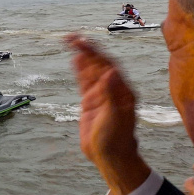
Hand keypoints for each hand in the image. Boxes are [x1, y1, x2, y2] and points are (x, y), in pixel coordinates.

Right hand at [66, 34, 149, 194]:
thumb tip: (111, 71)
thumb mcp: (115, 116)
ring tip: (71, 42)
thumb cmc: (117, 139)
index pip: (108, 64)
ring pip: (90, 70)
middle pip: (98, 63)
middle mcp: (113, 89)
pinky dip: (79, 70)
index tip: (81, 42)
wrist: (110, 157)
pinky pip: (84, 81)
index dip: (95, 52)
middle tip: (71, 37)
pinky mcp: (91, 102)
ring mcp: (101, 94)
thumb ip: (112, 94)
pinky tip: (74, 60)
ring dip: (82, 56)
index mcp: (122, 90)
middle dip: (86, 49)